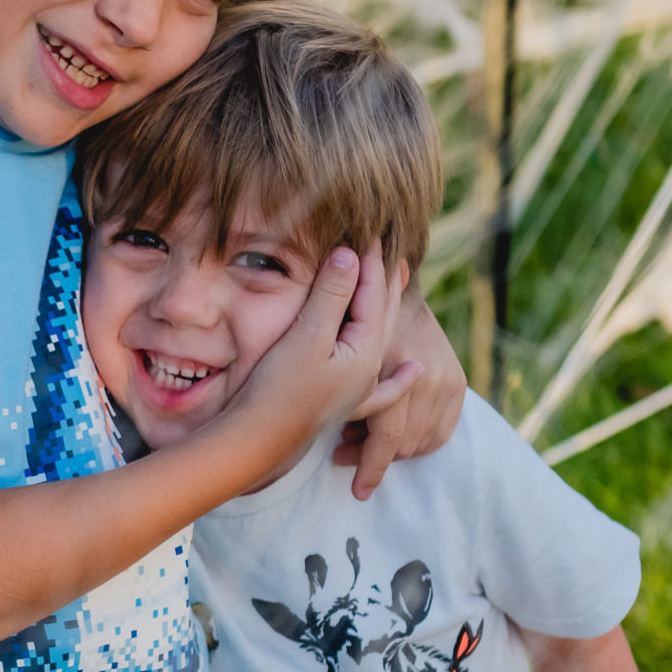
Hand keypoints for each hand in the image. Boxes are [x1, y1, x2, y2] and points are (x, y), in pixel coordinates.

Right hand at [226, 243, 400, 471]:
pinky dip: (398, 376)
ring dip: (388, 306)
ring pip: (382, 338)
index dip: (371, 260)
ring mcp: (357, 388)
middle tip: (388, 243)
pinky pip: (380, 384)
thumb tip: (350, 255)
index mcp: (365, 351)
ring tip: (398, 279)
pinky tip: (414, 373)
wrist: (256, 441)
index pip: (373, 294)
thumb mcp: (306, 336)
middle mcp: (368, 370)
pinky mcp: (340, 401)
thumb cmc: (278, 389)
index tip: (372, 230)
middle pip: (383, 314)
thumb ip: (332, 296)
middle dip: (384, 278)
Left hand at [333, 287, 465, 498]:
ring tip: (363, 439)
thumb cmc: (352, 324)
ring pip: (422, 442)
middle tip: (343, 450)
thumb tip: (335, 446)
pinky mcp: (459, 383)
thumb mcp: (338, 355)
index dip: (370, 467)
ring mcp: (447, 379)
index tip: (358, 491)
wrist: (392, 292)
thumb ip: (344, 396)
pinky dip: (418, 440)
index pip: (387, 437)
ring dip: (394, 449)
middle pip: (404, 444)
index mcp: (394, 370)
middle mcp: (428, 377)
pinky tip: (394, 435)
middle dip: (373, 455)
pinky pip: (440, 432)